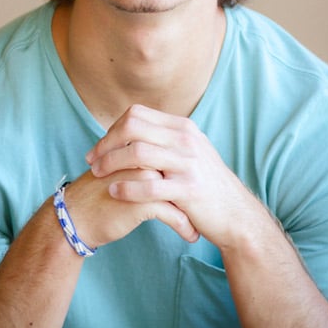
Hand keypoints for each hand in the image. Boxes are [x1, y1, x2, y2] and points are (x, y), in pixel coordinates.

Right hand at [63, 168, 198, 249]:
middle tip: (203, 207)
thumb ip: (145, 160)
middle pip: (180, 171)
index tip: (194, 189)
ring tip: (199, 225)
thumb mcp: (123, 169)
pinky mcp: (139, 201)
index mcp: (138, 146)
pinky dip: (184, 226)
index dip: (186, 174)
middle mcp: (142, 157)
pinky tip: (190, 235)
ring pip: (180, 193)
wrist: (76, 216)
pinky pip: (172, 214)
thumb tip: (172, 161)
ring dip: (193, 212)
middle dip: (194, 193)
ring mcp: (142, 178)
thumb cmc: (99, 193)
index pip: (174, 155)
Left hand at [86, 104, 260, 248]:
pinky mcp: (189, 189)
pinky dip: (127, 187)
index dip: (113, 128)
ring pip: (138, 153)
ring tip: (98, 174)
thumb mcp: (189, 151)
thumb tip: (130, 128)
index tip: (100, 147)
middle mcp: (186, 139)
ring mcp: (189, 163)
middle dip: (107, 143)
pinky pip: (150, 185)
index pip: (137, 114)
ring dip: (111, 163)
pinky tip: (114, 191)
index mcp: (182, 127)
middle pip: (133, 128)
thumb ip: (163, 138)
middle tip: (92, 160)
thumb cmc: (205, 184)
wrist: (235, 213)